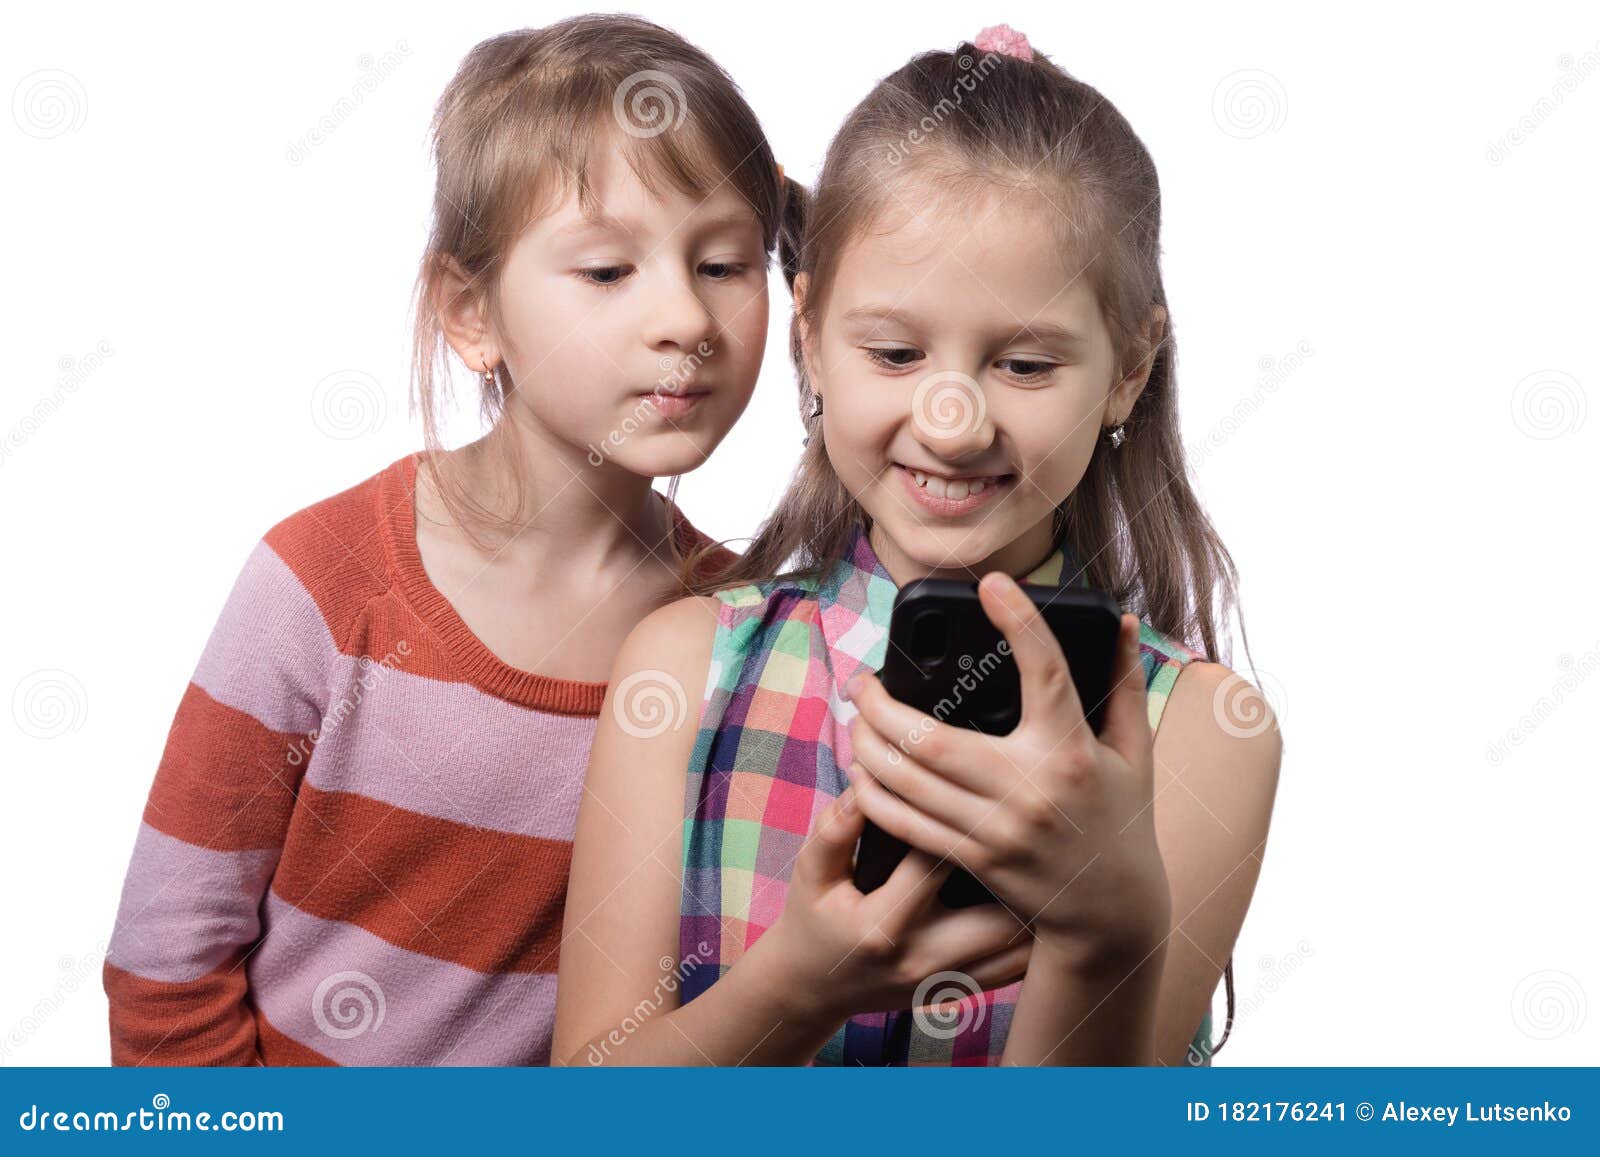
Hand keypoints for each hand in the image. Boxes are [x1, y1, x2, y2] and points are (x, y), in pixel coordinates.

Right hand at [751, 781, 1034, 1025]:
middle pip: (999, 918)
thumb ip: (836, 828)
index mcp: (882, 927)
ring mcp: (944, 982)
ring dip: (1038, 906)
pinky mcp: (958, 992)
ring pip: (1019, 950)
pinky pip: (1016, 970)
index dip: (962, 823)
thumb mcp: (812, 871)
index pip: (935, 865)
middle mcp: (920, 960)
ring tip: (1050, 860)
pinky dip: (1035, 937)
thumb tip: (864, 779)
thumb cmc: (813, 918)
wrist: (812, 988)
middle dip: (1021, 872)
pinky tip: (1042, 899)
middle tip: (1037, 827)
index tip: (982, 789)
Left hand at [842, 571, 1170, 965]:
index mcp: (1072, 752)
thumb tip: (1121, 621)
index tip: (992, 585)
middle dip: (881, 705)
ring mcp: (996, 830)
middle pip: (931, 739)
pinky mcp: (973, 859)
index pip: (1045, 674)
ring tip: (854, 719)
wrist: (1112, 915)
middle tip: (863, 681)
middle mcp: (1029, 790)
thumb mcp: (1133, 753)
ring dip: (866, 746)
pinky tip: (861, 770)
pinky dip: (873, 794)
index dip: (1020, 623)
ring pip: (906, 781)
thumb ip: (1122, 685)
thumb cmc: (1123, 821)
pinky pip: (905, 824)